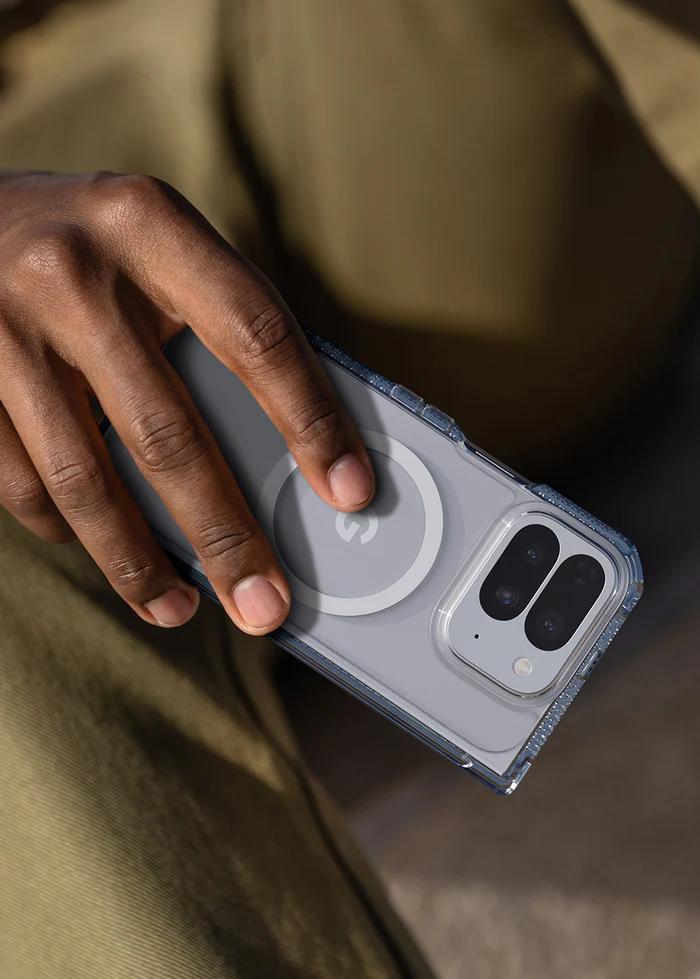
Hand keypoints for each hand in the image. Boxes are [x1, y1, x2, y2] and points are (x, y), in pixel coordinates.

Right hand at [0, 171, 374, 633]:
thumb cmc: (95, 246)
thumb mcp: (162, 248)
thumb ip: (221, 324)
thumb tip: (299, 447)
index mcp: (151, 226)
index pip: (255, 335)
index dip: (311, 420)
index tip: (351, 491)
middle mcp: (74, 275)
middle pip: (168, 433)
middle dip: (225, 537)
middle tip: (265, 604)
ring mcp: (5, 330)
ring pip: (85, 480)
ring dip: (138, 564)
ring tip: (182, 611)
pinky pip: (24, 484)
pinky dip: (71, 533)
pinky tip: (109, 554)